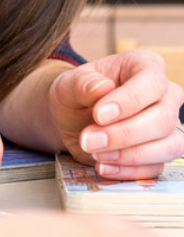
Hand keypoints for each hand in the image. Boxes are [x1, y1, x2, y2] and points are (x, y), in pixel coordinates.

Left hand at [49, 50, 183, 178]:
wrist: (72, 119)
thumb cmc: (75, 94)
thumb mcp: (67, 84)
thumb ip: (81, 83)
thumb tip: (101, 88)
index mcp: (145, 66)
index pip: (151, 82)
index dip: (128, 101)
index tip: (98, 115)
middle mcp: (165, 94)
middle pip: (162, 118)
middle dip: (123, 134)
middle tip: (88, 140)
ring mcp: (169, 125)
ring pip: (169, 145)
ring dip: (130, 155)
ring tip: (95, 154)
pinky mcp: (162, 151)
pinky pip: (157, 166)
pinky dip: (129, 170)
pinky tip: (102, 166)